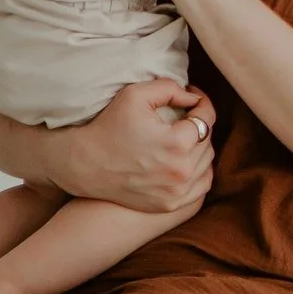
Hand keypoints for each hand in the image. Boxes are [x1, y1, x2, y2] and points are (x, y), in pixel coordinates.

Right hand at [50, 77, 215, 213]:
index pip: (206, 118)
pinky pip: (201, 186)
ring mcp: (177, 192)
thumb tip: (193, 98)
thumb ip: (170, 88)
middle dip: (198, 125)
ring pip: (207, 163)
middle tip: (184, 117)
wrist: (85, 165)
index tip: (193, 99)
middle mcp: (181, 171)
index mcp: (177, 143)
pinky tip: (186, 161)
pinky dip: (199, 172)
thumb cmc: (109, 127)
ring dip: (200, 148)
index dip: (202, 103)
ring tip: (184, 137)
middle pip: (207, 141)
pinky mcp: (170, 205)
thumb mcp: (135, 95)